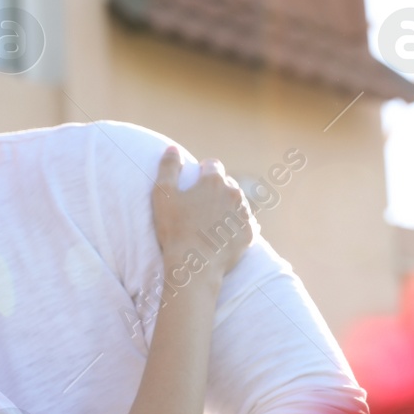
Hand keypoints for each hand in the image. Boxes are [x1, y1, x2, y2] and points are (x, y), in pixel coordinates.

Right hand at [152, 146, 254, 281]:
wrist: (194, 265)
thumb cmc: (175, 229)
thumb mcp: (163, 195)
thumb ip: (168, 167)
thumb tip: (172, 148)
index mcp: (214, 181)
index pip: (212, 165)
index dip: (202, 172)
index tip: (195, 182)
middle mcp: (234, 193)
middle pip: (226, 184)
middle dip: (216, 190)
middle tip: (201, 207)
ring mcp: (244, 213)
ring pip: (237, 203)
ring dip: (227, 207)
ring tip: (211, 222)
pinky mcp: (250, 233)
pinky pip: (245, 224)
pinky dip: (236, 226)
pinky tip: (223, 234)